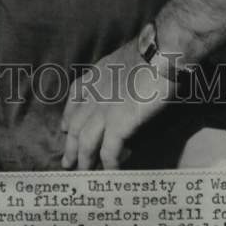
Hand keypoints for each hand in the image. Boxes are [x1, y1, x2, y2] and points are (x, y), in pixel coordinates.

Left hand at [61, 41, 173, 169]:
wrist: (161, 53)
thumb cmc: (153, 50)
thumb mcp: (128, 57)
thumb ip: (121, 72)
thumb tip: (130, 82)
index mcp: (98, 73)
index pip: (76, 94)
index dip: (68, 113)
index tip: (64, 126)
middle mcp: (95, 92)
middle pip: (75, 123)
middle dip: (70, 143)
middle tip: (66, 161)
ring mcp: (104, 110)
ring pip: (85, 141)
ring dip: (84, 159)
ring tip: (84, 173)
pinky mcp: (119, 124)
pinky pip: (109, 152)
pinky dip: (109, 165)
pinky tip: (111, 174)